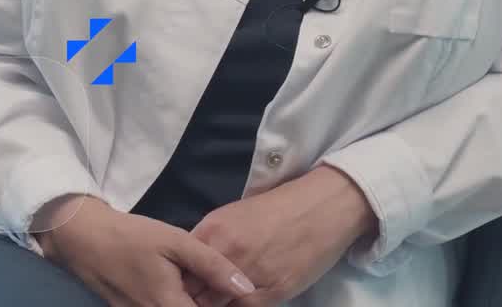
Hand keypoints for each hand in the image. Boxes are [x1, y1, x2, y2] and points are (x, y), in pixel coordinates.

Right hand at [35, 193, 257, 306]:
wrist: (84, 239)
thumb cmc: (132, 237)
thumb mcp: (176, 242)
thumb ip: (213, 265)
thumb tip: (247, 287)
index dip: (227, 306)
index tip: (240, 295)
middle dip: (209, 303)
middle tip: (220, 285)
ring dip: (194, 302)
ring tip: (200, 284)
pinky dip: (178, 301)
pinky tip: (181, 284)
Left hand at [179, 165, 378, 306]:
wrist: (322, 205)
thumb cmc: (279, 208)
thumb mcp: (235, 216)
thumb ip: (212, 241)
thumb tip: (192, 265)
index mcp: (213, 231)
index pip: (180, 270)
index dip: (178, 284)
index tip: (179, 291)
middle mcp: (227, 253)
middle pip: (194, 292)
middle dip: (194, 299)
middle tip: (196, 301)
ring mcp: (250, 273)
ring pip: (218, 305)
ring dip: (216, 305)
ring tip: (218, 302)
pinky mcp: (275, 290)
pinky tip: (239, 302)